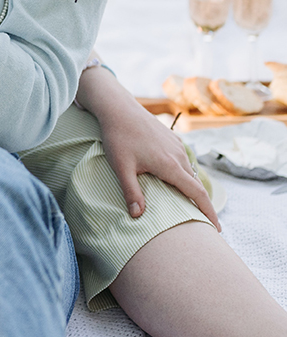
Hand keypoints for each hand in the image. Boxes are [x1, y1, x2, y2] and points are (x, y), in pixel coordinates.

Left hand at [94, 93, 220, 229]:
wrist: (118, 107)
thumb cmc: (118, 137)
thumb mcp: (121, 167)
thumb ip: (131, 192)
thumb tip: (137, 216)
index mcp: (170, 165)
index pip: (197, 193)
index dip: (209, 212)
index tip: (217, 229)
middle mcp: (178, 155)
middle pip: (195, 184)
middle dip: (201, 203)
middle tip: (201, 222)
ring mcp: (176, 145)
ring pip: (189, 171)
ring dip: (190, 187)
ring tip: (187, 203)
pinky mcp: (171, 138)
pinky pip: (182, 159)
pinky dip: (183, 173)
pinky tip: (174, 178)